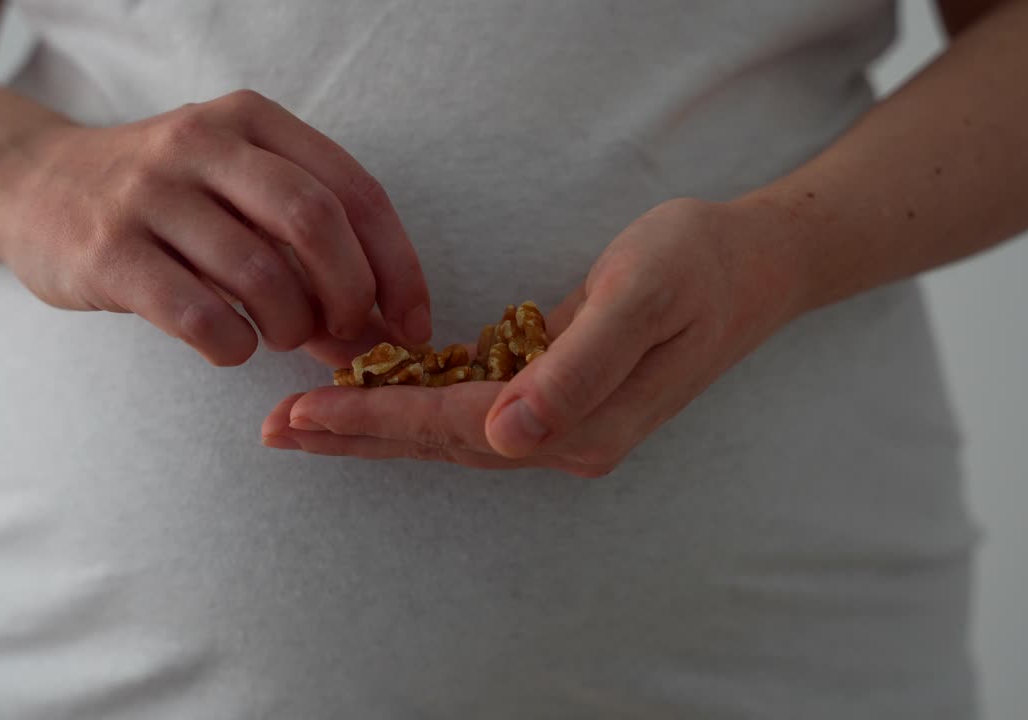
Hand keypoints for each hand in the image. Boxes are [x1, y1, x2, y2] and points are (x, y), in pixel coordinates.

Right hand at [0, 89, 430, 365]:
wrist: (32, 185)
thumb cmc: (166, 201)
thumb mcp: (240, 197)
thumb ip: (310, 253)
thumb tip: (384, 335)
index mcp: (254, 122)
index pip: (355, 191)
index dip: (398, 267)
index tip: (413, 325)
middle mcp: (203, 144)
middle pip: (314, 221)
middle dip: (351, 294)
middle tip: (349, 334)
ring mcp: (150, 194)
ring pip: (259, 272)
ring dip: (291, 325)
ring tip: (282, 335)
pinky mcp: (107, 251)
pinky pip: (197, 314)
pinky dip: (233, 346)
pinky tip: (231, 346)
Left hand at [263, 197, 806, 475]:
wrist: (753, 265)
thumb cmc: (698, 267)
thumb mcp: (642, 300)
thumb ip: (577, 369)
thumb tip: (508, 436)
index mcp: (583, 424)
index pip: (457, 430)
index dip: (378, 423)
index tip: (304, 414)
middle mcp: (567, 440)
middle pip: (440, 444)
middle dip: (357, 436)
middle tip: (274, 429)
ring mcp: (565, 425)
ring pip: (450, 433)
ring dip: (377, 427)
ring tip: (305, 421)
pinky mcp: (560, 399)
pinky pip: (473, 409)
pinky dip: (417, 404)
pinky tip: (377, 395)